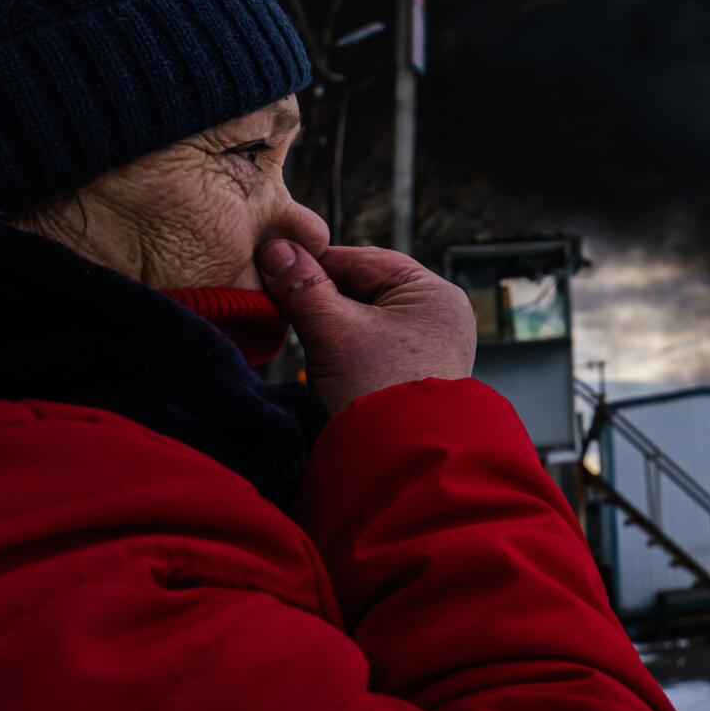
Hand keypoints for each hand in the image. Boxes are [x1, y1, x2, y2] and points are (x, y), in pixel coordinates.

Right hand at [257, 241, 476, 413]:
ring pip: (365, 317)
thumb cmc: (378, 390)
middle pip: (365, 288)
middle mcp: (439, 315)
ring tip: (292, 325)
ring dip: (329, 321)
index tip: (270, 264)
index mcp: (434, 293)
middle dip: (321, 294)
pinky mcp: (413, 373)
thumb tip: (275, 248)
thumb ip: (303, 288)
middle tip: (275, 297)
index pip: (363, 260)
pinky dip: (342, 344)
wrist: (403, 463)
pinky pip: (371, 344)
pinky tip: (318, 352)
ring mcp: (429, 346)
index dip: (314, 262)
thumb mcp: (334, 332)